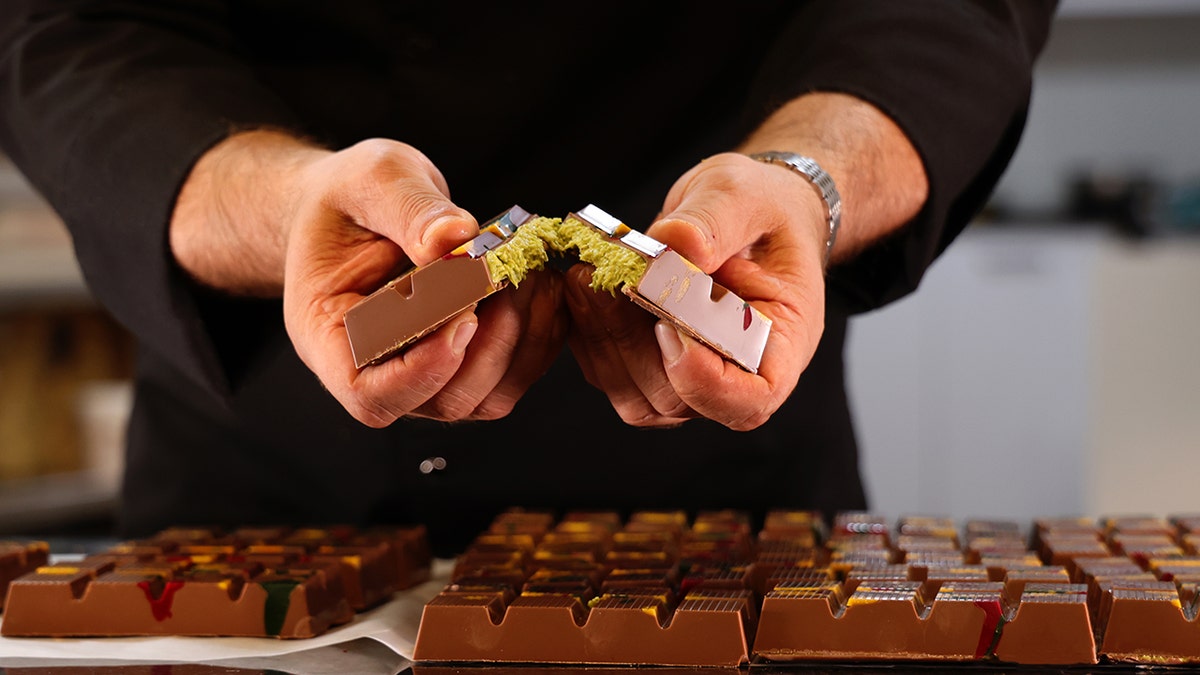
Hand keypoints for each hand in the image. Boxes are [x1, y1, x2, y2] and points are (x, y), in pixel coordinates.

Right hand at [172, 132, 566, 426]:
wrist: (362, 207)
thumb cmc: (350, 198)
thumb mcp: (372, 180)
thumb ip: (409, 209)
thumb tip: (456, 237)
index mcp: (329, 335)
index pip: (368, 392)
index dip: (420, 372)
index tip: (464, 316)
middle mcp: (376, 369)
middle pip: (440, 400)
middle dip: (489, 344)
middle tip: (512, 277)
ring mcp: (424, 375)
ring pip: (485, 397)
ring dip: (521, 341)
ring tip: (532, 276)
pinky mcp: (465, 364)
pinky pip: (511, 377)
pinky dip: (538, 339)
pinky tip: (543, 289)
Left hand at [563, 152, 828, 430]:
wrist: (747, 211)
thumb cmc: (763, 207)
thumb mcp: (746, 196)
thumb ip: (714, 221)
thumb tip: (674, 244)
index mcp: (781, 341)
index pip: (752, 399)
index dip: (705, 381)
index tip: (669, 327)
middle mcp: (738, 370)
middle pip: (682, 400)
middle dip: (634, 346)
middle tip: (603, 282)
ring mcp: (693, 374)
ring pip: (639, 396)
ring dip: (604, 342)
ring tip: (585, 279)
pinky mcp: (654, 362)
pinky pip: (614, 374)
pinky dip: (591, 337)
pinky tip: (584, 290)